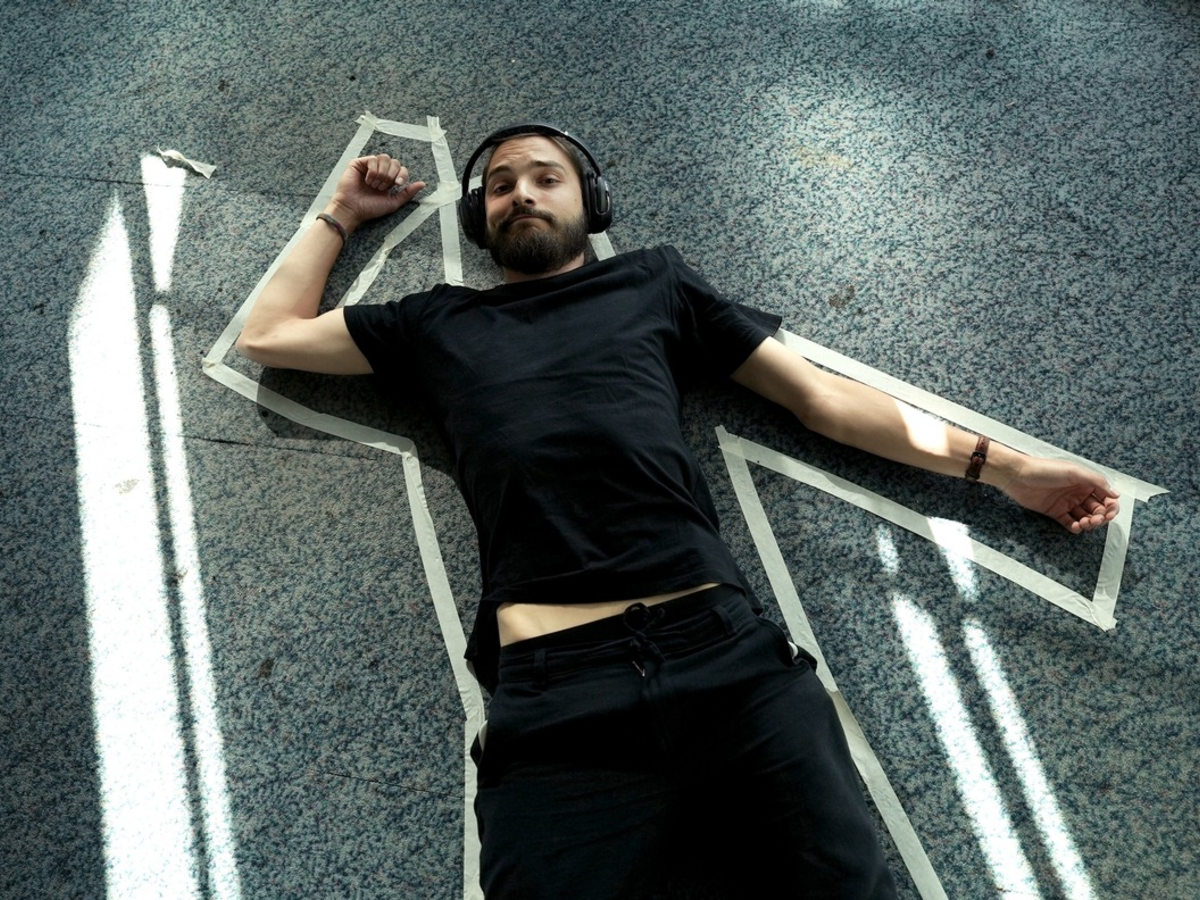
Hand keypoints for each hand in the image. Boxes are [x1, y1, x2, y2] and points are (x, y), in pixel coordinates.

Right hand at [326, 154, 426, 232]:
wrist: (352, 209)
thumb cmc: (370, 208)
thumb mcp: (393, 203)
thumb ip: (407, 193)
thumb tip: (423, 184)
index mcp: (389, 180)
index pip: (401, 169)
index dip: (402, 174)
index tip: (398, 184)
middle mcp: (380, 172)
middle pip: (394, 162)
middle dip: (390, 175)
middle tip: (382, 187)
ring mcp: (369, 166)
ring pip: (384, 158)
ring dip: (382, 173)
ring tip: (374, 185)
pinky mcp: (359, 163)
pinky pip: (373, 158)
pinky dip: (373, 170)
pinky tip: (368, 180)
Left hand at [999, 455, 1119, 533]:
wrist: (1018, 476)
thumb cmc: (1045, 470)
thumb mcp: (1074, 471)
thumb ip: (1096, 481)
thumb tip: (1115, 493)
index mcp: (1085, 481)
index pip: (1105, 496)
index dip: (1110, 506)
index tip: (1109, 513)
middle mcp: (1077, 492)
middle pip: (1097, 509)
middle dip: (1100, 517)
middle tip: (1095, 520)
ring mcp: (1066, 503)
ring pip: (1085, 517)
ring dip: (1089, 523)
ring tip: (1084, 523)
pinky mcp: (1055, 512)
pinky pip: (1069, 522)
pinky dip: (1075, 527)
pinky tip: (1076, 526)